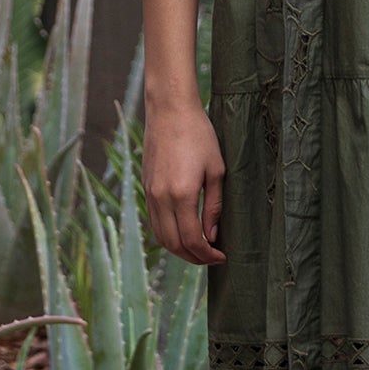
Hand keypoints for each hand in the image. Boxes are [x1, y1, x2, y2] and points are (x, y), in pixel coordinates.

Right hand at [143, 97, 227, 264]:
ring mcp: (150, 194)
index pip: (192, 239)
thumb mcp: (217, 170)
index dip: (207, 254)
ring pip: (160, 236)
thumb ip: (214, 206)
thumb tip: (213, 236)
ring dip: (179, 249)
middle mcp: (161, 198)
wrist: (170, 111)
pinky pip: (154, 222)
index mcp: (181, 194)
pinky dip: (168, 235)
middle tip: (212, 258)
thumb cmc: (199, 136)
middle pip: (173, 244)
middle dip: (194, 258)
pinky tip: (184, 232)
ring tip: (200, 249)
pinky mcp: (146, 188)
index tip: (222, 257)